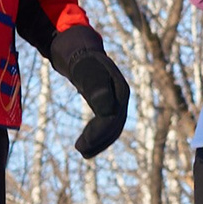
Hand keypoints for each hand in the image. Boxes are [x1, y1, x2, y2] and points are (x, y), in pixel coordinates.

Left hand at [48, 26, 130, 157]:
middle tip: (80, 151)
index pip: (112, 118)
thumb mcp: (86, 70)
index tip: (81, 144)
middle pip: (114, 126)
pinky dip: (97, 136)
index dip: (98, 134)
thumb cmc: (83, 60)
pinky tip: (86, 144)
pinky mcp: (109, 105)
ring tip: (82, 152)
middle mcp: (122, 97)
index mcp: (120, 90)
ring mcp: (117, 101)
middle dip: (98, 141)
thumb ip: (96, 87)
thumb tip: (106, 110)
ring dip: (99, 142)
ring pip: (112, 128)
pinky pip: (107, 124)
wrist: (82, 51)